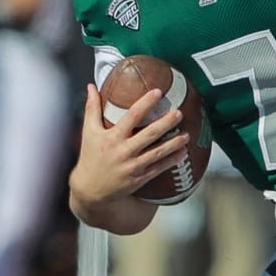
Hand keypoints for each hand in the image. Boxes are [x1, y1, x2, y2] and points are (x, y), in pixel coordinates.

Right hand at [69, 84, 188, 208]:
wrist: (89, 190)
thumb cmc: (90, 157)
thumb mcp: (89, 132)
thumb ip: (92, 108)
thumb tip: (91, 86)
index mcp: (112, 137)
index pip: (131, 116)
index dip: (145, 103)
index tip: (158, 92)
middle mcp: (123, 151)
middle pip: (149, 134)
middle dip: (166, 123)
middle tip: (179, 113)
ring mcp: (133, 166)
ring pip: (158, 152)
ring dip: (174, 143)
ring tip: (187, 134)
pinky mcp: (140, 178)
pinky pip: (159, 168)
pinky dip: (172, 160)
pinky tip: (183, 152)